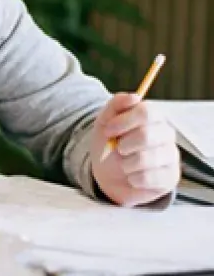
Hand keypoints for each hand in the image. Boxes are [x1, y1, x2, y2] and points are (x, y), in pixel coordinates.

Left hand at [90, 92, 179, 206]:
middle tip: (118, 149)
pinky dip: (132, 178)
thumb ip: (116, 105)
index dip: (124, 121)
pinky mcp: (171, 177)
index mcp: (152, 116)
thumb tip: (134, 96)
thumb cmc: (109, 144)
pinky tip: (133, 176)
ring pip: (145, 159)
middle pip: (146, 136)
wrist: (109, 175)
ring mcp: (171, 156)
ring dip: (125, 164)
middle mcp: (167, 134)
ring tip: (125, 164)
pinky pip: (147, 178)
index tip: (108, 130)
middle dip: (123, 145)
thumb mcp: (105, 122)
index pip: (147, 112)